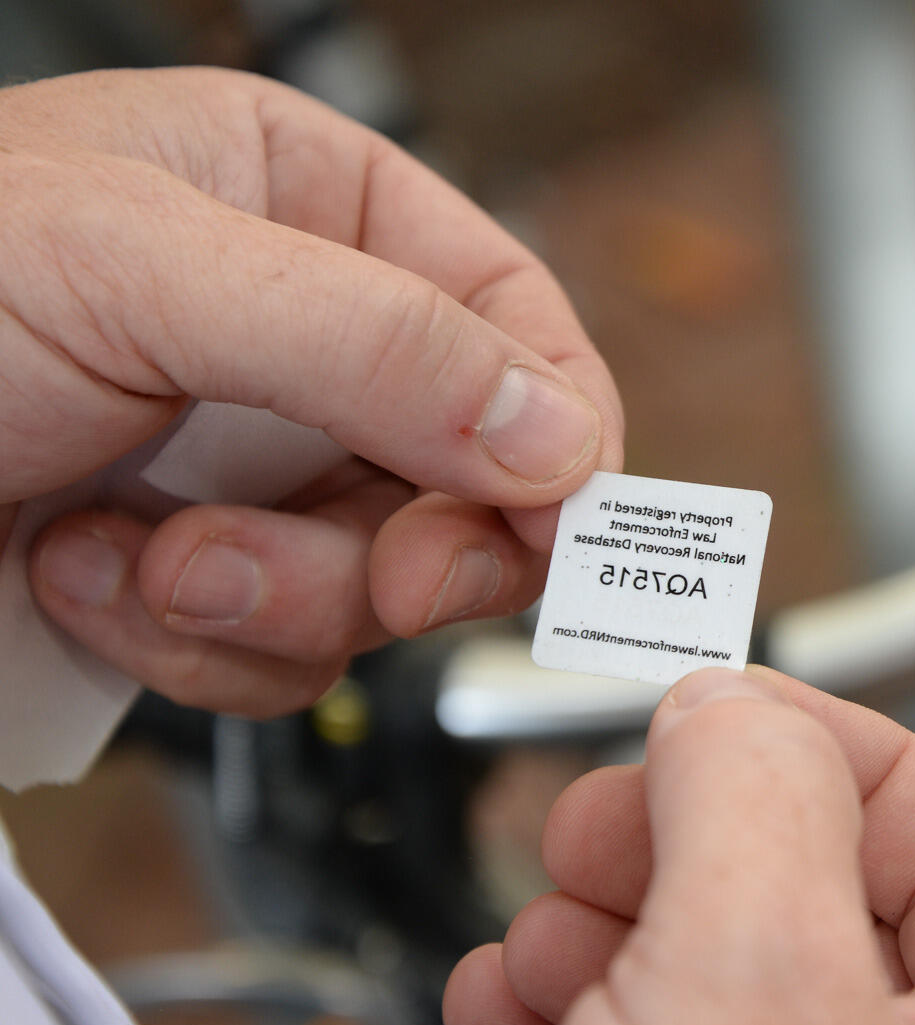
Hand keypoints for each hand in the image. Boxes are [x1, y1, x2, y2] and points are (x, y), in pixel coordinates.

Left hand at [0, 67, 622, 714]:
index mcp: (312, 210)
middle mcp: (300, 341)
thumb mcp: (142, 269)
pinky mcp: (193, 579)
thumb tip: (560, 440)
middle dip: (397, 549)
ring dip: (271, 603)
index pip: (518, 331)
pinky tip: (85, 579)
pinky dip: (192, 645)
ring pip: (381, 588)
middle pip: (470, 483)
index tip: (544, 536)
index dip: (555, 442)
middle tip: (373, 577)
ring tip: (144, 559)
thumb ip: (377, 343)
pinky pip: (285, 656)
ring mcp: (248, 471)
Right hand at [444, 669, 914, 1024]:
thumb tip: (733, 710)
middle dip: (701, 850)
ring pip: (743, 1003)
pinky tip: (515, 1014)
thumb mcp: (747, 976)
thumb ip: (753, 791)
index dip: (828, 751)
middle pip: (841, 913)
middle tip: (604, 824)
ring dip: (626, 939)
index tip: (716, 712)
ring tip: (544, 929)